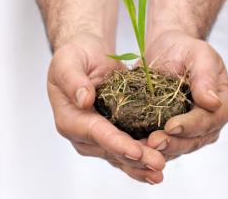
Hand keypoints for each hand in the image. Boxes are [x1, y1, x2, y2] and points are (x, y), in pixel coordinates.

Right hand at [47, 33, 164, 183]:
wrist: (85, 56)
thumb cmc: (74, 57)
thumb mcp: (67, 63)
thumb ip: (73, 81)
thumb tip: (83, 100)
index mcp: (70, 119)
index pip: (95, 133)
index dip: (115, 142)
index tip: (135, 151)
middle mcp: (83, 133)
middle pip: (112, 150)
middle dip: (135, 159)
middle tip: (158, 165)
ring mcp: (99, 136)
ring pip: (121, 155)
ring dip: (141, 164)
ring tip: (160, 170)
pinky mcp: (113, 131)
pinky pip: (127, 147)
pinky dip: (141, 156)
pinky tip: (156, 163)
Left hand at [145, 30, 227, 157]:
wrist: (167, 49)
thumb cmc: (186, 48)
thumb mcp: (199, 54)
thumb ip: (206, 76)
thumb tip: (213, 103)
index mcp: (221, 104)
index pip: (208, 120)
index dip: (190, 126)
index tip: (171, 126)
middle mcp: (207, 121)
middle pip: (194, 140)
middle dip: (174, 143)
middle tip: (153, 142)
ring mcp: (190, 128)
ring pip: (179, 146)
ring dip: (161, 149)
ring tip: (142, 147)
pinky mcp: (171, 129)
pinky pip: (164, 142)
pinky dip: (151, 146)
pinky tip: (136, 144)